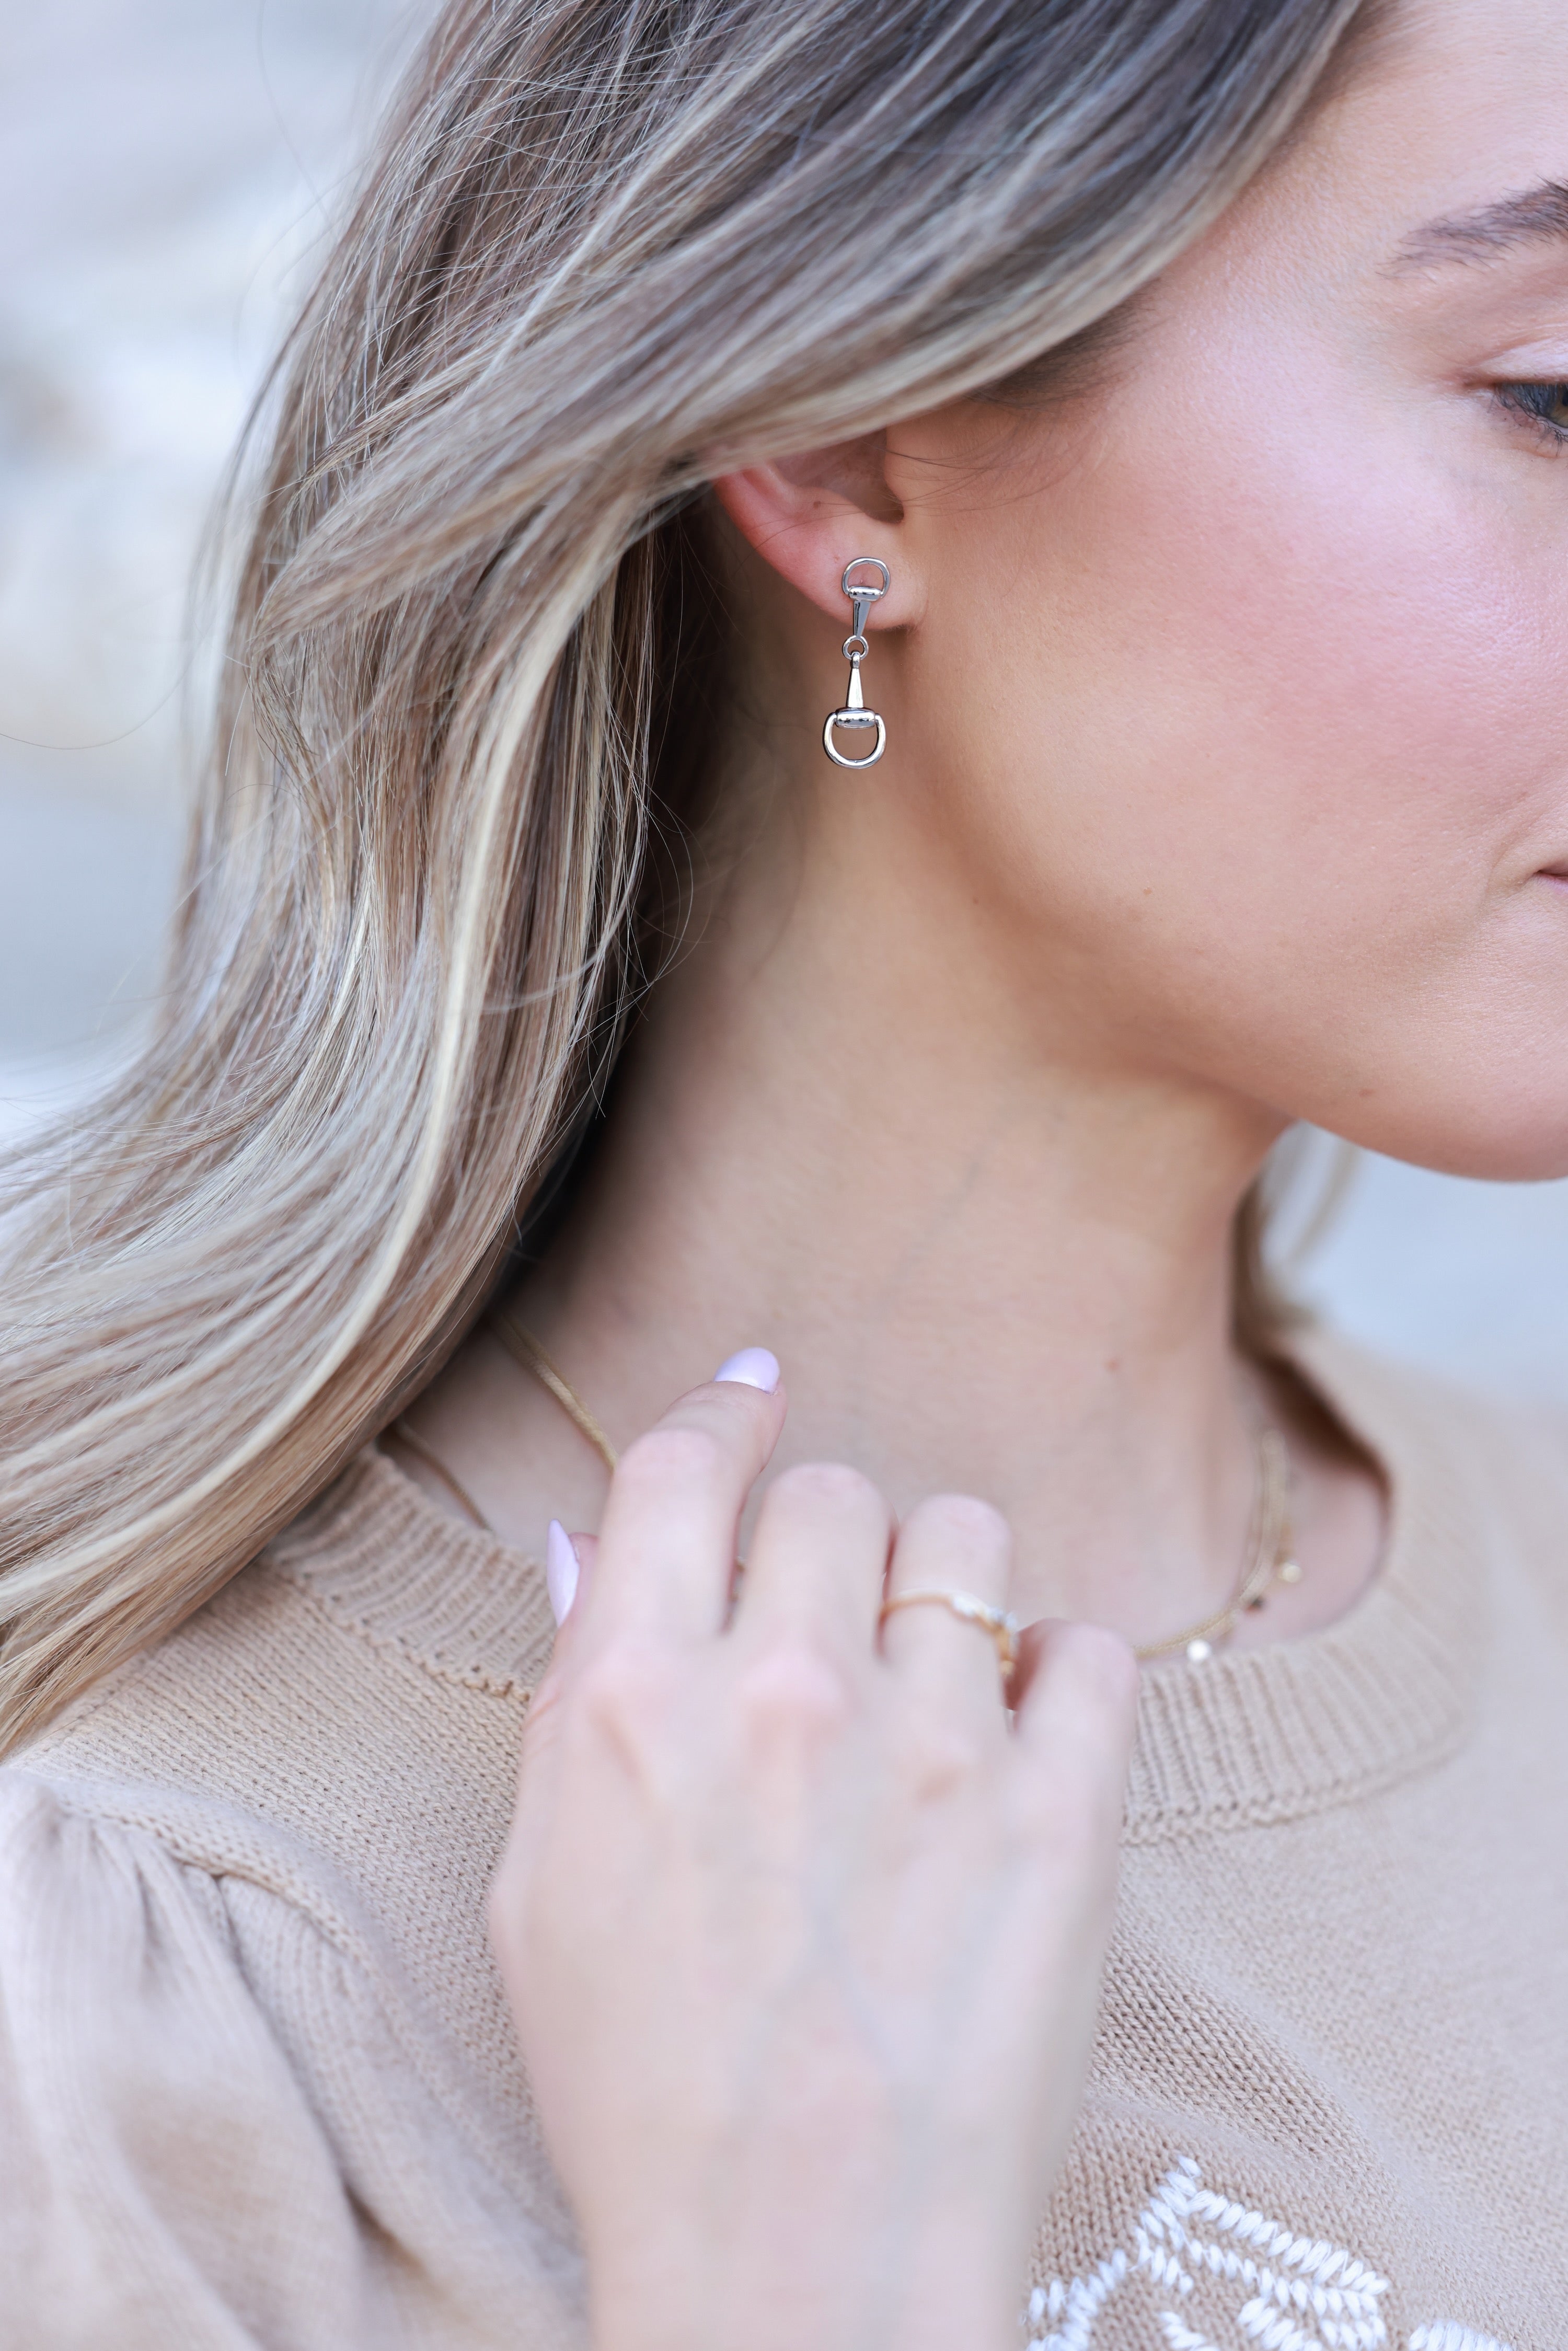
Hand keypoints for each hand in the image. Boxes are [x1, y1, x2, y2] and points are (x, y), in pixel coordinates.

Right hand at [489, 1359, 1136, 2350]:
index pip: (681, 1467)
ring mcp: (933, 1747)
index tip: (753, 1392)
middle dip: (826, 1533)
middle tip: (830, 1618)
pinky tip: (1026, 1739)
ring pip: (965, 1539)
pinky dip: (1062, 1677)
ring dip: (943, 1589)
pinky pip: (1091, 1650)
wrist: (801, 2267)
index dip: (721, 1408)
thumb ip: (571, 1699)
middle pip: (831, 1488)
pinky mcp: (1061, 1816)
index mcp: (634, 1701)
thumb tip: (586, 1550)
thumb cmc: (647, 2096)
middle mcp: (781, 1692)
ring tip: (933, 1682)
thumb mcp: (544, 1891)